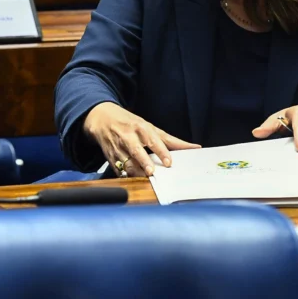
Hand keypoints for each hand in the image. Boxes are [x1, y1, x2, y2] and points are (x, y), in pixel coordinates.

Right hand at [82, 102, 199, 176]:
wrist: (102, 119)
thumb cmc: (130, 124)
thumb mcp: (150, 127)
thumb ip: (172, 141)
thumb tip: (194, 148)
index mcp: (141, 128)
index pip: (153, 140)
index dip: (161, 151)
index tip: (169, 162)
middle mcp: (129, 137)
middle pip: (136, 150)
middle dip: (144, 161)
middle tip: (152, 172)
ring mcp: (118, 147)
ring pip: (126, 162)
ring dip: (135, 172)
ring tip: (145, 179)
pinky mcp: (110, 157)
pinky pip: (118, 169)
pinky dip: (126, 175)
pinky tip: (133, 179)